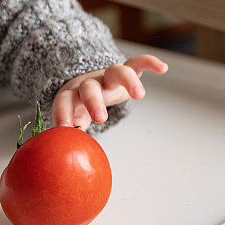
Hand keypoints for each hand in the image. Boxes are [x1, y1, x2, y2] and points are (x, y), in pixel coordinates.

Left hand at [52, 54, 167, 130]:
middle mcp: (90, 84)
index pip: (64, 100)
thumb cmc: (78, 107)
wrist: (85, 84)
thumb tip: (66, 161)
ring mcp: (108, 76)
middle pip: (89, 87)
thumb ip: (70, 138)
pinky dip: (148, 62)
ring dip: (127, 81)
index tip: (63, 127)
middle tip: (100, 118)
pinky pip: (137, 63)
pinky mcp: (125, 71)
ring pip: (115, 71)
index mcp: (73, 95)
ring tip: (140, 95)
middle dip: (94, 101)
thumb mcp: (72, 120)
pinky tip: (162, 68)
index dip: (62, 111)